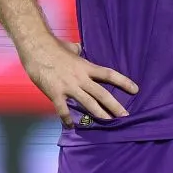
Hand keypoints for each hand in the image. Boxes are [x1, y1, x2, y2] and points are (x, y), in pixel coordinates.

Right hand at [23, 38, 138, 126]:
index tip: (135, 89)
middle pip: (102, 93)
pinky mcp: (55, 93)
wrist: (37, 47)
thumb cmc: (53, 46)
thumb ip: (77, 50)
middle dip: (115, 105)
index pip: (109, 75)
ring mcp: (68, 86)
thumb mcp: (70, 47)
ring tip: (109, 123)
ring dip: (99, 114)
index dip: (123, 82)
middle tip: (126, 116)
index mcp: (86, 66)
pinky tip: (72, 126)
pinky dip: (67, 118)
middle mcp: (81, 78)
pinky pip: (63, 109)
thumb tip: (78, 47)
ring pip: (88, 103)